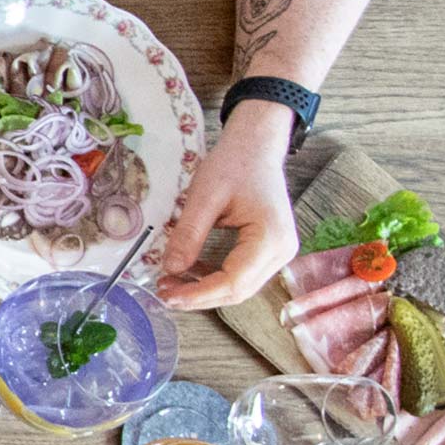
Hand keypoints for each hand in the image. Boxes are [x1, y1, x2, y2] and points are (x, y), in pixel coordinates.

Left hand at [154, 107, 299, 310]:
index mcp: (271, 237)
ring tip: (170, 283)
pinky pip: (240, 274)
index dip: (198, 294)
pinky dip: (213, 278)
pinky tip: (188, 272)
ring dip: (205, 290)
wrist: (255, 147)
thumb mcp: (204, 197)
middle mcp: (282, 251)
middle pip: (239, 290)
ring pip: (240, 287)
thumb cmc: (234, 165)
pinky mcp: (268, 250)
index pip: (234, 282)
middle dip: (199, 296)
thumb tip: (171, 269)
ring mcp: (278, 252)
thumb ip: (188, 234)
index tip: (166, 293)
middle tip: (163, 291)